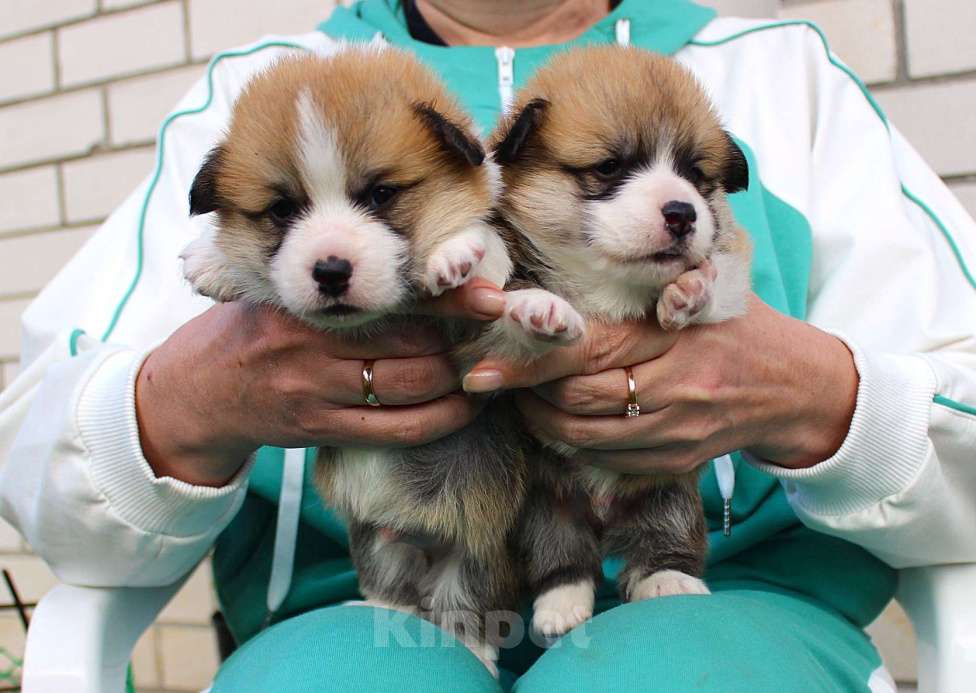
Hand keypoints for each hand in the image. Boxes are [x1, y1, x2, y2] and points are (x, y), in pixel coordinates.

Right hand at [136, 280, 505, 486]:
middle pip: (411, 346)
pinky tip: (461, 409)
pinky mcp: (321, 432)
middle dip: (463, 344)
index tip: (491, 297)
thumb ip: (336, 290)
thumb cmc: (245, 334)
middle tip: (498, 336)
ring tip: (487, 372)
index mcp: (306, 307)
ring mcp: (316, 395)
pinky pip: (394, 432)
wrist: (190, 396)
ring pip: (409, 390)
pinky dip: (438, 421)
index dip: (449, 301)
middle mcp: (311, 350)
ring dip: (458, 384)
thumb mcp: (280, 297)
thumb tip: (419, 278)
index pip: (392, 300)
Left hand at [463, 294, 857, 473]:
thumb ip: (640, 282)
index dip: (527, 362)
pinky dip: (572, 444)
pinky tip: (562, 421)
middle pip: (575, 399)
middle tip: (496, 378)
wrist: (794, 385)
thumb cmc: (733, 323)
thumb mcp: (698, 286)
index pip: (583, 351)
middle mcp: (674, 388)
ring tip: (524, 398)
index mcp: (673, 335)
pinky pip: (605, 461)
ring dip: (542, 421)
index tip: (480, 368)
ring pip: (582, 437)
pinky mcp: (675, 462)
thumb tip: (556, 281)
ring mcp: (675, 432)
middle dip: (525, 393)